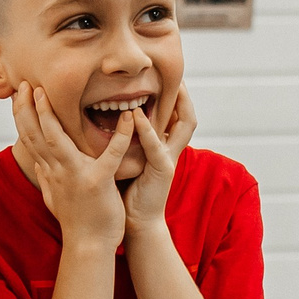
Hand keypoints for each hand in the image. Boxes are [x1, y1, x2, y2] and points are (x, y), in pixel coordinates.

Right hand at [11, 84, 128, 248]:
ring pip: (56, 139)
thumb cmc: (76, 223)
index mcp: (50, 172)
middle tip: (25, 83)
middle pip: (35, 135)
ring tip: (48, 91)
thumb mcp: (54, 198)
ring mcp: (75, 176)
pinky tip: (128, 117)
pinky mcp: (98, 182)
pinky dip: (120, 135)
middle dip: (28, 107)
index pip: (29, 139)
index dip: (22, 115)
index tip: (18, 94)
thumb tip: (36, 166)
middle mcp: (57, 171)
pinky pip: (110, 154)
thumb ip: (46, 179)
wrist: (89, 246)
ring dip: (50, 114)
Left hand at [122, 90, 195, 237]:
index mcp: (163, 148)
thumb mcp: (128, 160)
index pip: (177, 116)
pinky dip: (147, 129)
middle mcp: (170, 151)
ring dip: (177, 104)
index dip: (176, 97)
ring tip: (171, 85)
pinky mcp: (162, 170)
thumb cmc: (128, 192)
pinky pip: (156, 146)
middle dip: (185, 95)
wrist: (135, 223)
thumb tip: (110, 120)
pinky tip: (138, 115)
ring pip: (184, 125)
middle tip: (177, 75)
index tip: (167, 77)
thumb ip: (126, 141)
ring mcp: (169, 160)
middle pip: (188, 117)